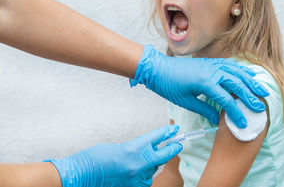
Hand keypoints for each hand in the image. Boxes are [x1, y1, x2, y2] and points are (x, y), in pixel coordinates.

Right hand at [46, 125, 181, 186]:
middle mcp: (138, 165)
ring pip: (152, 170)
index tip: (175, 131)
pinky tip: (131, 172)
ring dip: (149, 165)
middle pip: (162, 156)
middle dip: (171, 149)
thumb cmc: (94, 159)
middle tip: (177, 143)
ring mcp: (136, 179)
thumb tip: (150, 149)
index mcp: (132, 149)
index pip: (155, 139)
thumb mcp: (118, 148)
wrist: (79, 177)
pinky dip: (141, 176)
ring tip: (132, 163)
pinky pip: (144, 180)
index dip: (166, 134)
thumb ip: (136, 148)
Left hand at [130, 45, 268, 127]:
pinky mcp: (210, 62)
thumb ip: (203, 109)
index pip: (226, 99)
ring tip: (262, 90)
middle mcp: (212, 71)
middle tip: (260, 107)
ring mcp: (212, 64)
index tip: (243, 123)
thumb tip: (217, 119)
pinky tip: (248, 75)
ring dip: (250, 81)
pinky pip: (230, 65)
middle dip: (250, 96)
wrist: (158, 68)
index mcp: (205, 82)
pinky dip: (241, 70)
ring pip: (236, 72)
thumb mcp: (185, 101)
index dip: (236, 113)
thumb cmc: (168, 85)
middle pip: (236, 84)